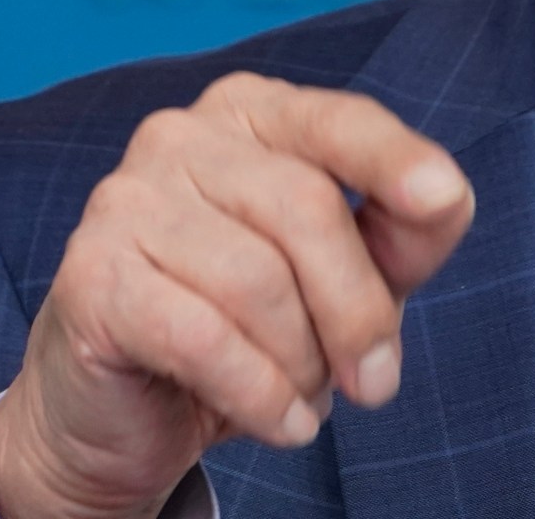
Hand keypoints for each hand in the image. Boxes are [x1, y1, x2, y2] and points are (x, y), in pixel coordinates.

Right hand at [0, 72, 474, 518]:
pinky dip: (259, 394)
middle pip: (307, 207)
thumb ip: (402, 233)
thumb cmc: (247, 323)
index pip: (337, 120)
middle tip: (375, 382)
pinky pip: (203, 338)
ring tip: (302, 394)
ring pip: (258, 280)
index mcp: (251, 114)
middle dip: (358, 310)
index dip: (394, 159)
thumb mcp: (346, 275)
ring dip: (302, 363)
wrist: (125, 409)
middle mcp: (181, 137)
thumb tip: (443, 197)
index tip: (443, 196)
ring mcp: (124, 200)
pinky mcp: (91, 277)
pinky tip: (278, 421)